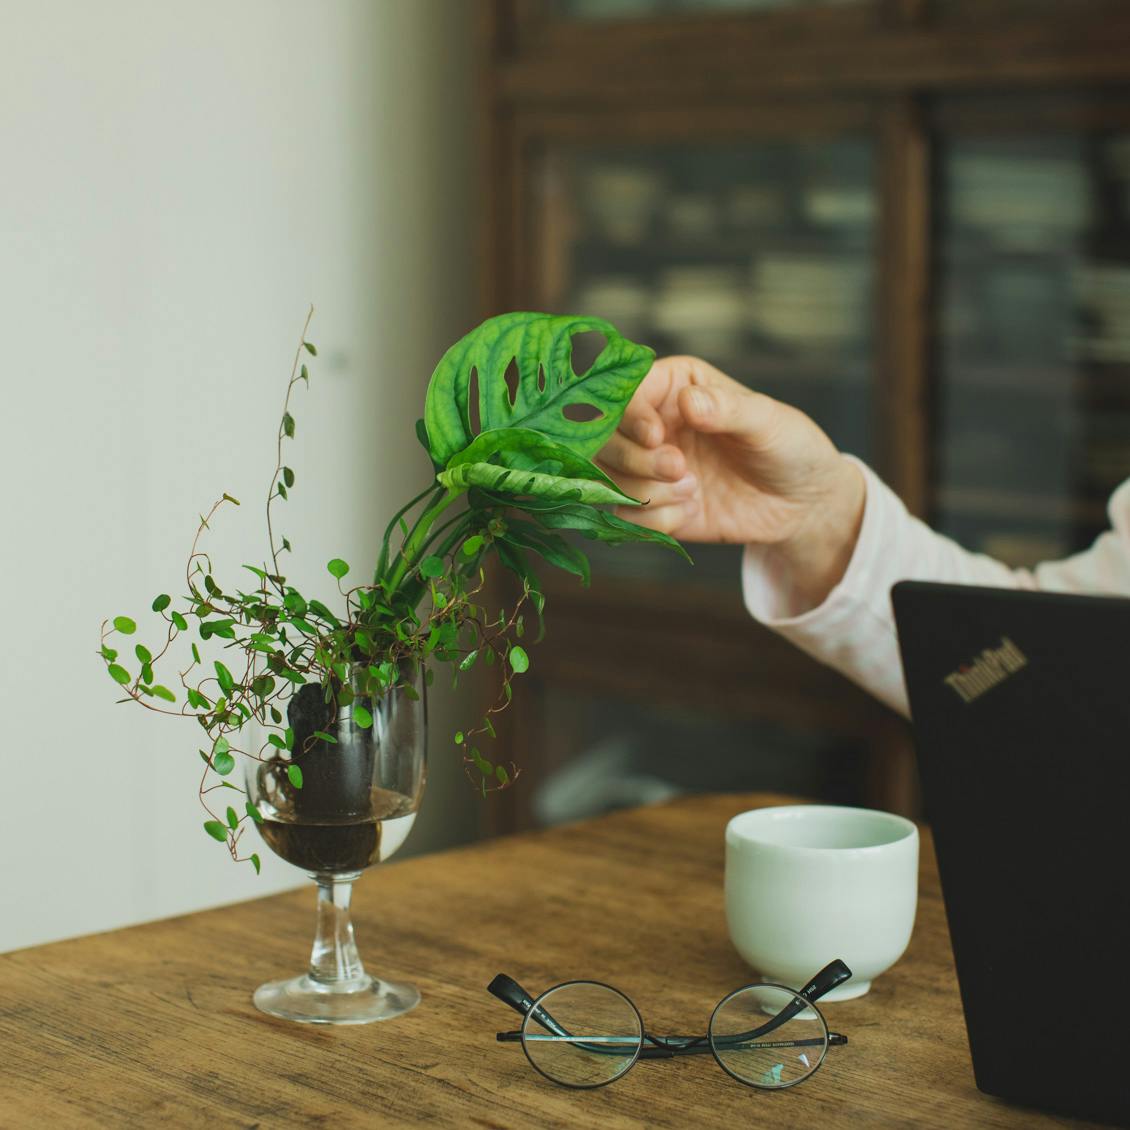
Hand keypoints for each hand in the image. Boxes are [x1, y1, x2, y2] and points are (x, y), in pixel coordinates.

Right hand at [596, 356, 865, 610]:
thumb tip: (690, 402)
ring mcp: (648, 466)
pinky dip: (653, 520)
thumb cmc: (789, 446)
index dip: (630, 414)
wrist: (802, 503)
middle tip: (680, 469)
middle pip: (604, 439)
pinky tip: (688, 513)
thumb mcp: (767, 421)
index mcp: (674, 387)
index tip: (655, 436)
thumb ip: (728, 409)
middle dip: (636, 459)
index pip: (626, 392)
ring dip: (645, 491)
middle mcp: (652, 423)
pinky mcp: (653, 505)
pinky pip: (625, 515)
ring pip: (608, 478)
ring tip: (692, 491)